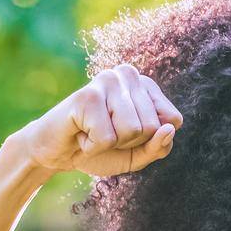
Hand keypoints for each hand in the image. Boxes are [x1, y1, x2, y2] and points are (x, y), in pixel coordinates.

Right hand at [13, 63, 182, 177]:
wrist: (57, 153)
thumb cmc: (99, 149)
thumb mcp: (137, 155)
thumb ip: (159, 147)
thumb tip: (169, 130)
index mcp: (146, 85)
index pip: (173, 120)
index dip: (151, 140)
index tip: (126, 134)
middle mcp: (128, 74)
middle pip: (152, 127)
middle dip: (129, 143)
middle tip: (105, 134)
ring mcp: (106, 80)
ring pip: (132, 130)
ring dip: (111, 144)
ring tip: (93, 132)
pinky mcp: (86, 95)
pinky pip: (106, 138)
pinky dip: (92, 147)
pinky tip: (80, 134)